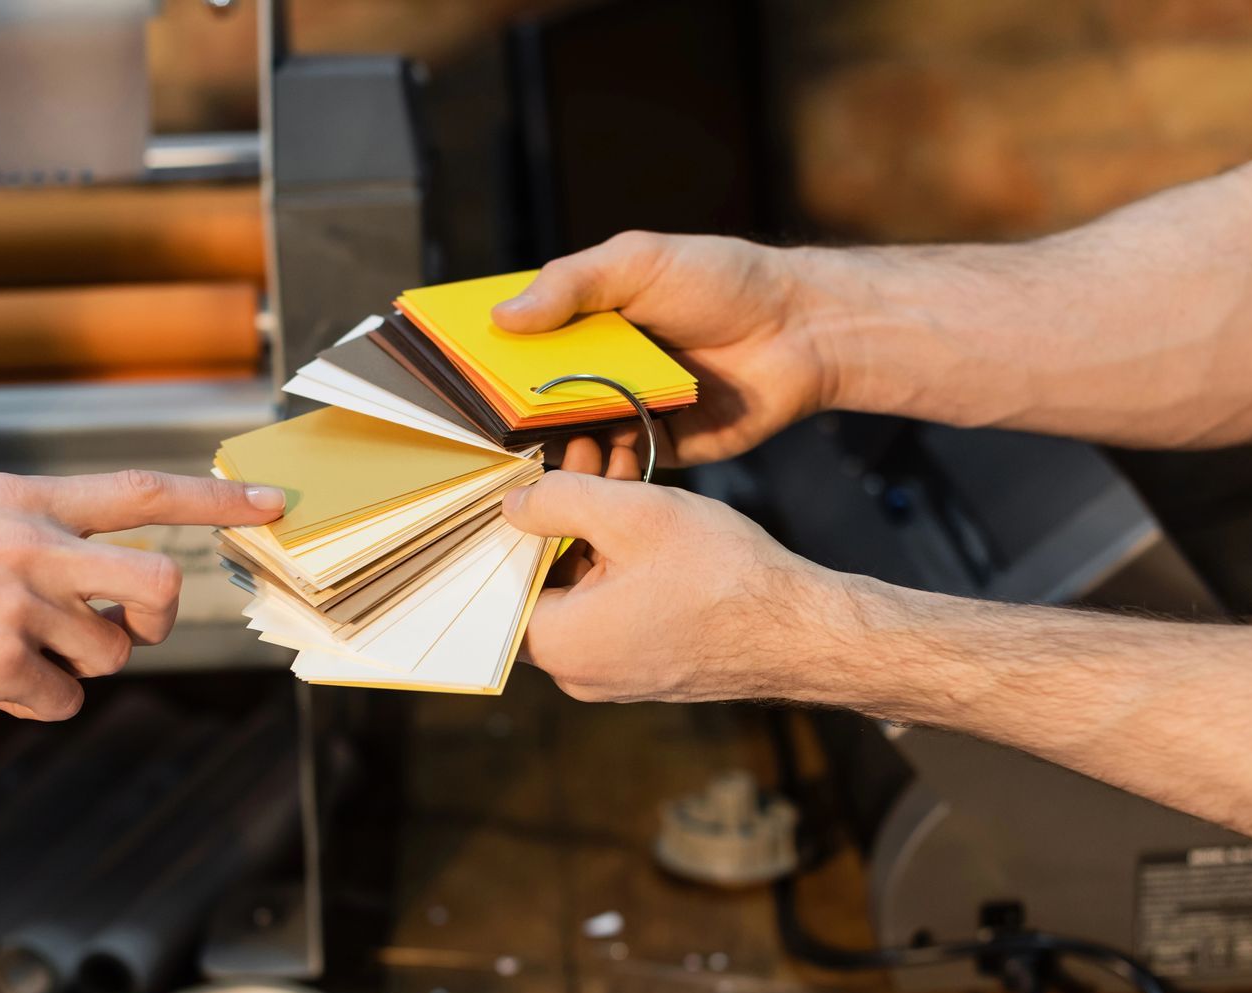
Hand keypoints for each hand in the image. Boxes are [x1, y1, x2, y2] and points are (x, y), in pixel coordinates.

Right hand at [0, 470, 283, 720]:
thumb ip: (43, 530)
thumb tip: (109, 577)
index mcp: (27, 498)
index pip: (145, 490)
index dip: (220, 497)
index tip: (275, 502)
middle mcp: (32, 545)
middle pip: (158, 586)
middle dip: (157, 621)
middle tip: (124, 629)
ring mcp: (17, 604)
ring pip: (106, 656)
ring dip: (73, 668)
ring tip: (11, 653)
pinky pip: (59, 701)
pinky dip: (33, 703)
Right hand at [494, 232, 822, 469]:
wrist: (800, 329)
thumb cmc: (722, 281)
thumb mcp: (638, 262)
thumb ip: (570, 286)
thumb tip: (503, 317)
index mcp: (584, 322)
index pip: (518, 345)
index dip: (484, 361)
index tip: (451, 376)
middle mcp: (597, 370)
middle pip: (536, 401)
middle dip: (517, 418)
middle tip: (502, 428)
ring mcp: (626, 410)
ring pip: (573, 442)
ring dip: (563, 450)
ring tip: (567, 447)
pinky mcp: (659, 448)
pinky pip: (620, 470)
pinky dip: (607, 472)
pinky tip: (606, 463)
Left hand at [502, 472, 856, 702]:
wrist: (803, 633)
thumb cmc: (725, 579)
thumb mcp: (632, 514)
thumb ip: (560, 501)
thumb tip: (515, 502)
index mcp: (560, 644)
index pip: (496, 586)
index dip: (503, 527)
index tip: (519, 481)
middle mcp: (578, 670)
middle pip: (541, 580)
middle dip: (556, 512)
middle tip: (576, 455)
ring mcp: (613, 670)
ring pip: (580, 586)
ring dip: (591, 527)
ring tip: (613, 467)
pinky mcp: (646, 662)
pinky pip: (612, 604)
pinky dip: (618, 558)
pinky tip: (639, 507)